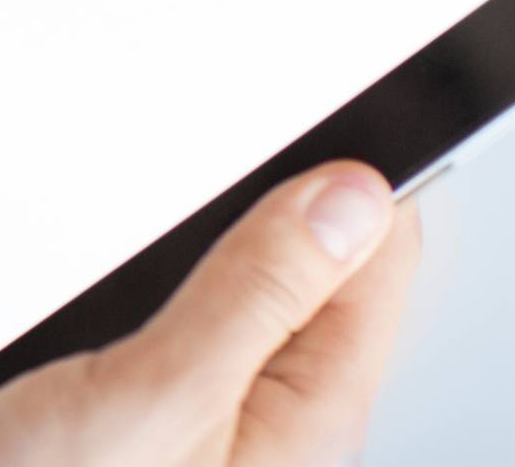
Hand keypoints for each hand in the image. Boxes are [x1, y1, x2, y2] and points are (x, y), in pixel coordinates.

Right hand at [0, 163, 417, 466]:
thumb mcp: (157, 394)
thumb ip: (257, 294)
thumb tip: (352, 196)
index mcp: (311, 413)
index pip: (384, 253)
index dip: (350, 164)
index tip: (304, 97)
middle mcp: (279, 417)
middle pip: (324, 260)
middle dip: (279, 185)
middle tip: (229, 122)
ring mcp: (219, 414)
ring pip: (251, 277)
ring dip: (217, 220)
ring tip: (178, 165)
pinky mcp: (161, 410)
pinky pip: (199, 311)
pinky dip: (173, 260)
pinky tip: (130, 246)